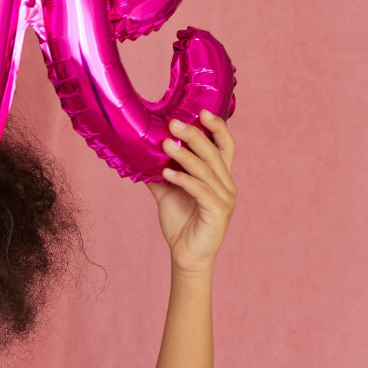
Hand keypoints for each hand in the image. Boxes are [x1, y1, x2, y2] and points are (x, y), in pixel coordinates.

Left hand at [148, 110, 236, 274]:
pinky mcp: (218, 212)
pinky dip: (184, 180)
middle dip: (195, 135)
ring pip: (206, 170)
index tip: (203, 111)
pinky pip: (200, 190)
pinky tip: (168, 173)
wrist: (186, 256)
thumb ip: (160, 174)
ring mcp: (225, 198)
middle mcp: (226, 184)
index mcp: (219, 177)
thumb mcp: (167, 193)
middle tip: (174, 123)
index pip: (224, 146)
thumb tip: (141, 155)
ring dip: (185, 156)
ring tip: (166, 144)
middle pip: (214, 153)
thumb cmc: (181, 223)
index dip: (217, 128)